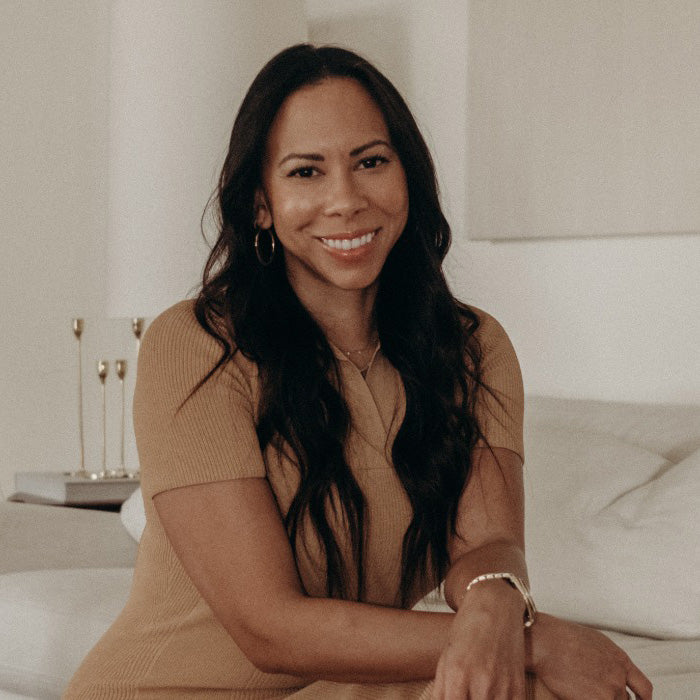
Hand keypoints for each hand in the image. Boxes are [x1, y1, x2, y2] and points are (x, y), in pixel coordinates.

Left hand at [432, 582, 527, 698]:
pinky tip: (493, 695)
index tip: (454, 698)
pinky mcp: (519, 688)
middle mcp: (481, 683)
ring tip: (479, 693)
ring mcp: (503, 687)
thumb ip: (441, 690)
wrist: (496, 607)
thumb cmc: (468, 629)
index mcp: (458, 674)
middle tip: (466, 693)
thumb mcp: (446, 657)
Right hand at [529, 613, 652, 699]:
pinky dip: (588, 699)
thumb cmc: (560, 637)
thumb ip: (606, 657)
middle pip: (624, 699)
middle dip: (612, 698)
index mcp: (620, 659)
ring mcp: (610, 690)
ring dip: (598, 697)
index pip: (644, 688)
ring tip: (581, 690)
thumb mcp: (592, 640)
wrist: (547, 641)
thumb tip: (606, 666)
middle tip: (597, 692)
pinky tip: (575, 695)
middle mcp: (618, 675)